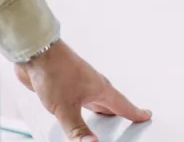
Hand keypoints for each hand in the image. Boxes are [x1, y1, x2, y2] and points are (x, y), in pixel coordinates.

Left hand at [15, 40, 150, 140]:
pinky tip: (79, 110)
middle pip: (112, 102)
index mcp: (99, 89)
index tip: (146, 115)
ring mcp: (81, 84)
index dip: (135, 113)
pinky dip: (87, 109)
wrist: (38, 53)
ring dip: (105, 110)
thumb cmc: (55, 71)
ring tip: (109, 117)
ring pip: (98, 101)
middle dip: (122, 112)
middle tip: (132, 116)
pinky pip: (83, 101)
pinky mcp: (67, 86)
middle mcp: (93, 85)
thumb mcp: (66, 108)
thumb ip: (78, 130)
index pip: (122, 105)